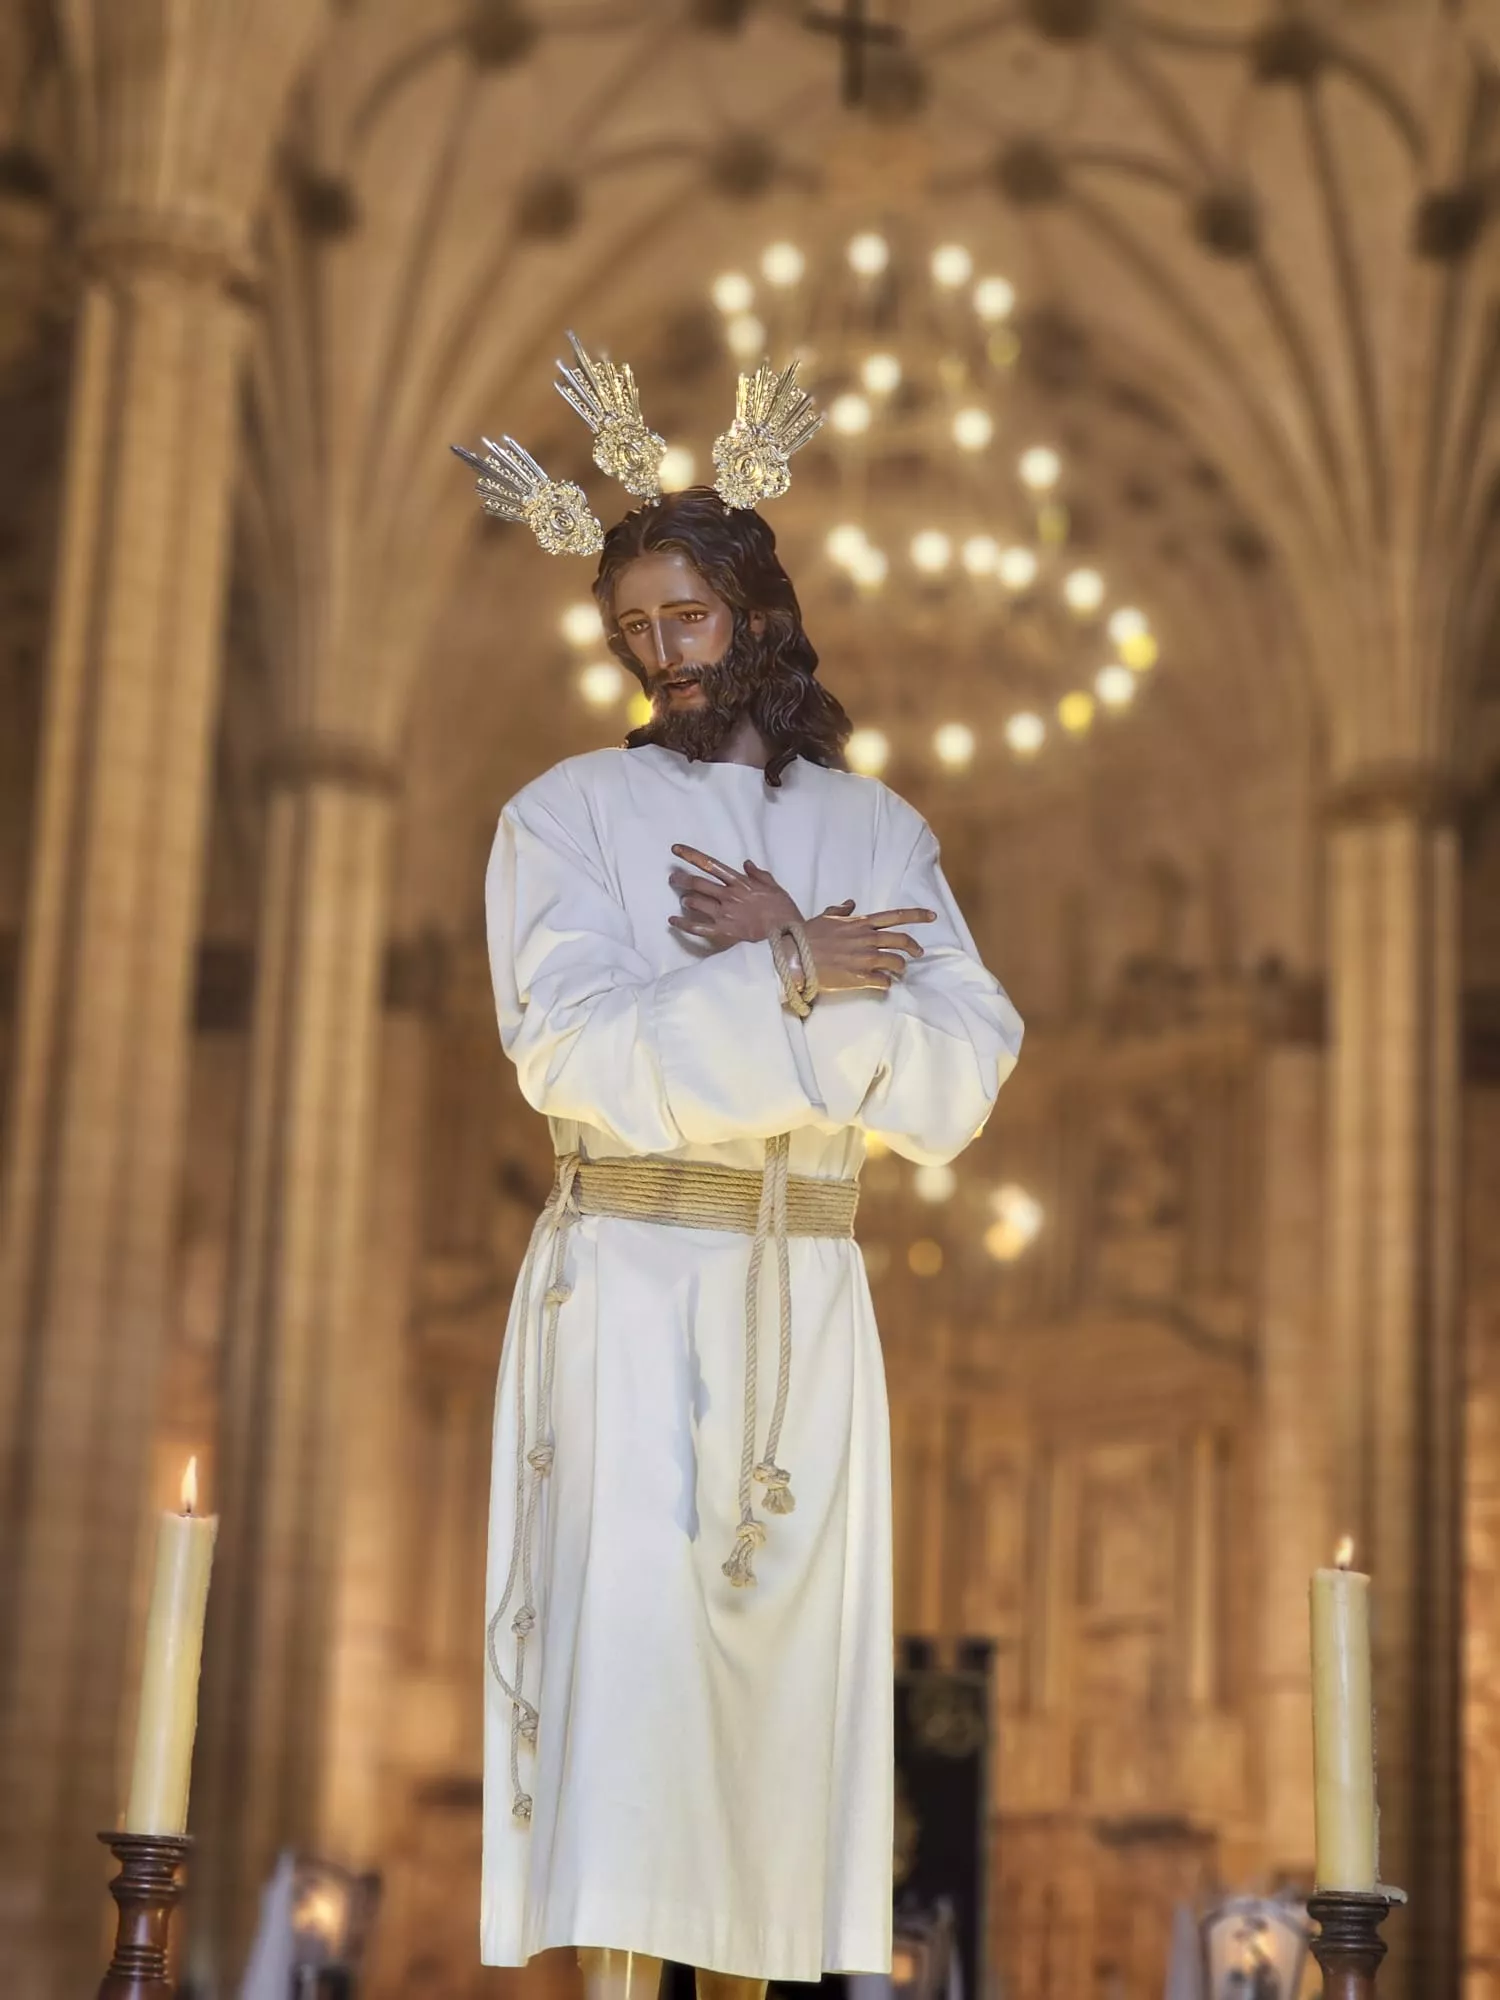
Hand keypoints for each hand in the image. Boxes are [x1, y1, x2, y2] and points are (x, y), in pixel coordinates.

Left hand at [668, 846, 803, 945]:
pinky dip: (683, 924)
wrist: (786, 935)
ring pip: (695, 902)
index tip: (676, 849)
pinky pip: (698, 927)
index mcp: (740, 882)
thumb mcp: (774, 887)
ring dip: (686, 899)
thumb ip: (759, 874)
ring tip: (683, 900)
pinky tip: (673, 921)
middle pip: (697, 883)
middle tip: (673, 878)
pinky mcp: (723, 931)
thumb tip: (746, 863)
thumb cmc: (783, 911)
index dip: (691, 855)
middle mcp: (728, 895)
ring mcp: (724, 914)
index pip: (710, 864)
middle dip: (681, 879)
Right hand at [800, 905, 936, 991]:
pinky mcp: (859, 977)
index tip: (933, 916)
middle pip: (901, 941)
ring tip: (898, 971)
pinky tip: (883, 984)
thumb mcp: (825, 918)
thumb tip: (850, 903)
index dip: (917, 915)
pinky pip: (883, 981)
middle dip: (914, 947)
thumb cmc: (807, 936)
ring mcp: (865, 959)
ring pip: (896, 962)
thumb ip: (840, 911)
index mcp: (861, 923)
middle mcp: (867, 939)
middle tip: (918, 953)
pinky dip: (886, 983)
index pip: (895, 916)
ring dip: (900, 967)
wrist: (795, 957)